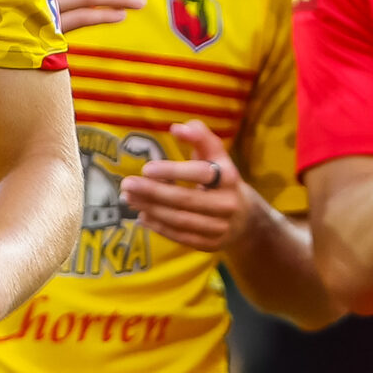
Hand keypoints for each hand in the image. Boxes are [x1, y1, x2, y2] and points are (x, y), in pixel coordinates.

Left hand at [121, 122, 254, 251]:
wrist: (245, 219)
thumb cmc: (222, 180)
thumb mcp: (217, 156)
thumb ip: (200, 137)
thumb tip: (177, 128)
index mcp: (229, 178)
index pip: (201, 173)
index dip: (174, 170)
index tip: (147, 168)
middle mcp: (227, 204)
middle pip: (186, 200)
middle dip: (153, 192)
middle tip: (127, 185)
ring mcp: (219, 227)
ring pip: (180, 220)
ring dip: (151, 209)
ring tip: (129, 199)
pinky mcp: (210, 244)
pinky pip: (180, 236)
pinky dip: (158, 226)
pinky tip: (142, 215)